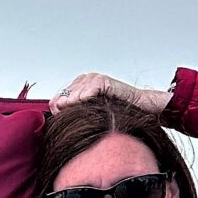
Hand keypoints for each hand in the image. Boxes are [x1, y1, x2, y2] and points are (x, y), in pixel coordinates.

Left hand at [49, 71, 170, 113]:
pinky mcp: (102, 80)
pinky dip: (86, 100)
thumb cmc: (119, 110)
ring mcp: (93, 78)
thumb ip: (75, 112)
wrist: (141, 106)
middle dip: (65, 109)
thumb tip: (56, 114)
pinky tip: (90, 107)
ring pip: (74, 94)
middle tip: (68, 118)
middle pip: (64, 96)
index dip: (57, 109)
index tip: (59, 118)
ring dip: (76, 107)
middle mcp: (85, 80)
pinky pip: (87, 91)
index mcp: (80, 86)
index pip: (58, 96)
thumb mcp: (92, 112)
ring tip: (83, 115)